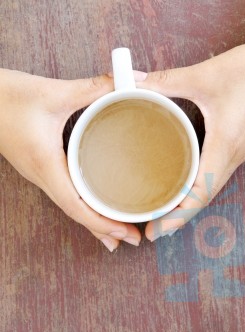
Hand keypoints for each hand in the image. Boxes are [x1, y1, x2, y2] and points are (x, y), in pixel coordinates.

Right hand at [0, 69, 140, 250]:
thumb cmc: (9, 97)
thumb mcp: (55, 92)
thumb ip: (94, 87)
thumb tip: (131, 82)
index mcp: (46, 164)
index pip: (75, 206)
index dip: (101, 223)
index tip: (125, 232)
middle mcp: (43, 176)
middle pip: (76, 213)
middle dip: (105, 228)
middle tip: (133, 238)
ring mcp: (40, 175)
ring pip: (70, 206)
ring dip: (94, 221)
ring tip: (119, 232)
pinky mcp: (41, 167)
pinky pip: (65, 194)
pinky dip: (83, 207)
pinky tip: (95, 207)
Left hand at [135, 34, 244, 240]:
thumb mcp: (203, 76)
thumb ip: (166, 81)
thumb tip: (132, 86)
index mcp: (225, 147)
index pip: (200, 194)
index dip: (177, 216)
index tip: (157, 231)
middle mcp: (232, 157)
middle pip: (204, 199)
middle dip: (178, 218)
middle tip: (152, 230)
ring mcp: (236, 154)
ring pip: (210, 190)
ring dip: (188, 206)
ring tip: (163, 214)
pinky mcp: (236, 146)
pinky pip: (215, 176)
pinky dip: (197, 190)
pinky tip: (183, 188)